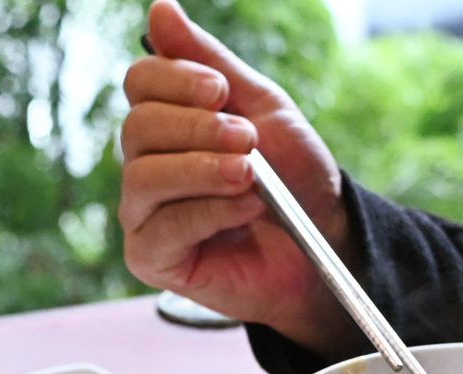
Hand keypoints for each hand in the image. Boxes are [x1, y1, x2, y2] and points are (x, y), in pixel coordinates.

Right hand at [119, 0, 356, 354]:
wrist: (325, 242)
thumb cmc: (294, 178)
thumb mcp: (262, 106)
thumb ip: (211, 62)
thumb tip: (160, 10)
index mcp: (169, 123)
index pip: (140, 83)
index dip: (176, 79)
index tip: (221, 92)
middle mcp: (146, 165)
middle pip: (138, 127)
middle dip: (197, 128)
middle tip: (247, 139)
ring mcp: (143, 214)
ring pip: (143, 177)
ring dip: (203, 170)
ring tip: (249, 176)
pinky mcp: (151, 258)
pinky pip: (161, 227)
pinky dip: (208, 212)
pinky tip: (244, 210)